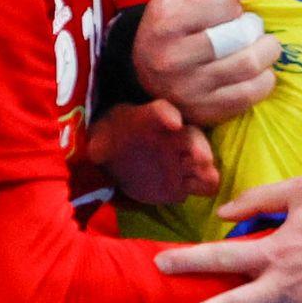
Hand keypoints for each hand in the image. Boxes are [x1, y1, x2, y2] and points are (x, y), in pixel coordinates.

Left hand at [84, 99, 217, 205]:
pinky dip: (204, 185)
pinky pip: (201, 182)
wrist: (120, 161)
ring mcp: (182, 158)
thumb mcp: (101, 140)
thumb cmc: (112, 140)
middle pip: (191, 136)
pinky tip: (199, 189)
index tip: (173, 122)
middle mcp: (173, 136)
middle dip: (197, 146)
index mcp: (150, 121)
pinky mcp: (185, 180)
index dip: (166, 115)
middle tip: (201, 158)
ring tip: (206, 176)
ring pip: (202, 158)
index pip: (160, 112)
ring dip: (205, 167)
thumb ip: (100, 145)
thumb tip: (95, 150)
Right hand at [133, 0, 278, 126]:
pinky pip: (249, 94)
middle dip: (255, 29)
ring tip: (261, 47)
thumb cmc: (175, 20)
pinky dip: (264, 80)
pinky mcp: (202, 112)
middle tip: (252, 29)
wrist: (146, 67)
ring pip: (248, 65)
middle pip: (239, 37)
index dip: (235, 6)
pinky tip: (257, 72)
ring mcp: (186, 89)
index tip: (228, 11)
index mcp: (166, 21)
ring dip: (266, 53)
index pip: (225, 6)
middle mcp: (171, 57)